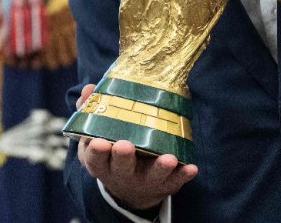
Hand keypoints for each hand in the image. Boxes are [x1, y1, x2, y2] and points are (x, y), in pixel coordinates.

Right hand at [73, 84, 197, 211]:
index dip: (97, 152)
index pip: (95, 158)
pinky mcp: (164, 184)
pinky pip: (175, 181)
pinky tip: (191, 167)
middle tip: (125, 146)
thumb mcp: (94, 138)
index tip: (100, 143)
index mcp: (101, 163)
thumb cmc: (110, 155)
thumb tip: (89, 88)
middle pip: (121, 167)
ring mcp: (144, 180)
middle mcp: (121, 174)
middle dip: (124, 157)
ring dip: (160, 167)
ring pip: (152, 175)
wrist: (128, 190)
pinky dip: (183, 175)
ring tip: (169, 158)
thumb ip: (90, 112)